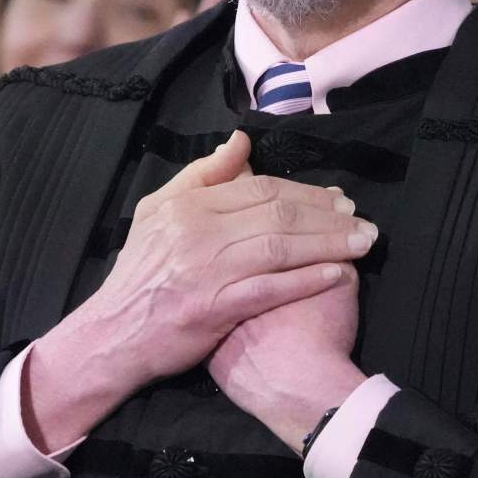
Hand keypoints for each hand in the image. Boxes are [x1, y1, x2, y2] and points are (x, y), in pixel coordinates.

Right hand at [23, 132, 375, 448]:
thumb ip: (201, 176)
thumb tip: (240, 142)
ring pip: (281, 246)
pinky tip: (338, 274)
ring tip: (363, 242)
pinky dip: (308, 280)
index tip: (336, 198)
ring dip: (329, 243)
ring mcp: (208, 271)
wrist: (114, 335)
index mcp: (187, 206)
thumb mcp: (157, 212)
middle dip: (326, 214)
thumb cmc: (140, 274)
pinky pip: (272, 288)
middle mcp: (199, 233)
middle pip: (277, 213)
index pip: (259, 187)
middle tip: (360, 218)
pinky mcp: (216, 309)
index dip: (305, 191)